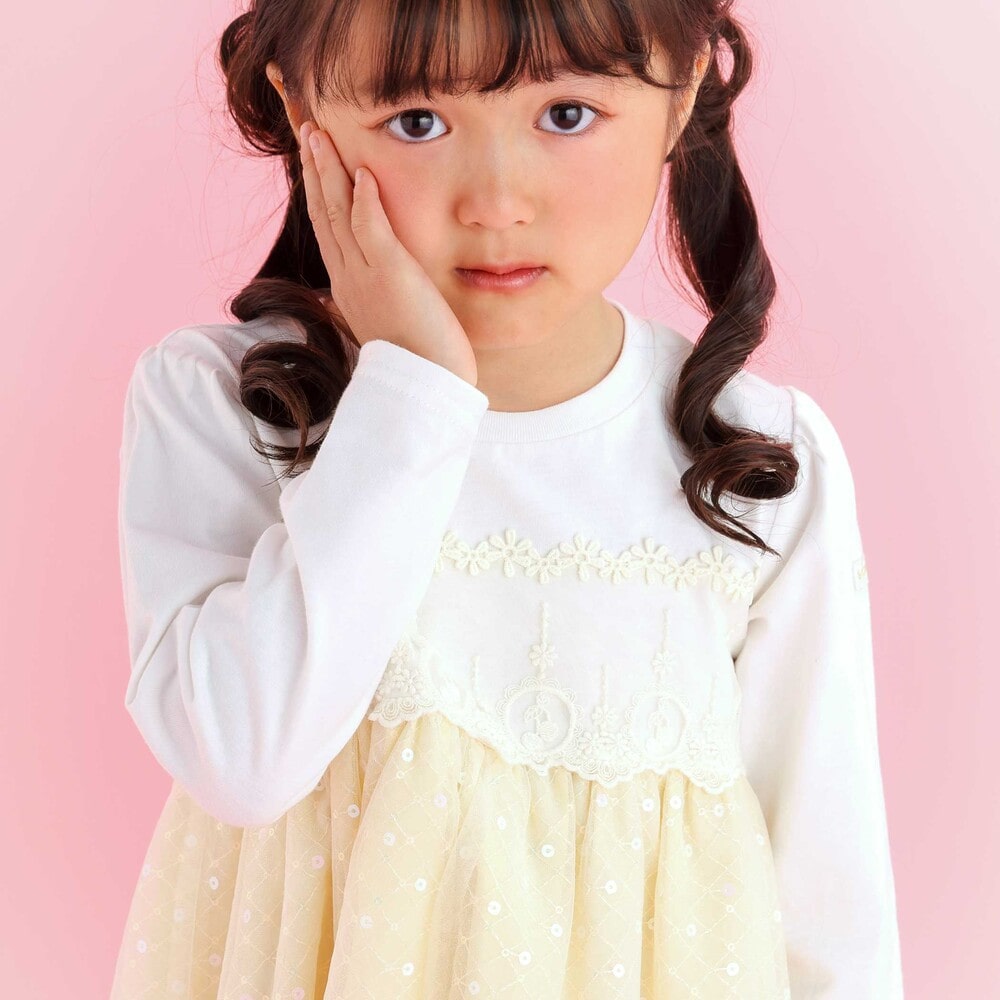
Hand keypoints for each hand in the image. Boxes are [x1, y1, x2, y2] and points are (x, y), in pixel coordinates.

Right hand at [298, 121, 478, 386]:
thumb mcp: (385, 324)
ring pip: (338, 214)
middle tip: (306, 130)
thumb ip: (365, 302)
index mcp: (347, 287)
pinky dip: (364, 199)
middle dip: (315, 170)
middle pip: (324, 214)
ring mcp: (365, 276)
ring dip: (329, 172)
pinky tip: (361, 170)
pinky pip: (370, 229)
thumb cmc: (415, 359)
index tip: (314, 161)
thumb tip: (343, 300)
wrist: (425, 386)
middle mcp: (348, 278)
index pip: (328, 230)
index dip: (319, 192)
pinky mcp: (390, 275)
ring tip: (319, 135)